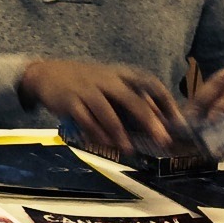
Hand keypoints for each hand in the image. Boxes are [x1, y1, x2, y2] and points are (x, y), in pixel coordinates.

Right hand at [18, 59, 186, 153]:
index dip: (166, 102)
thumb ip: (129, 97)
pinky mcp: (70, 101)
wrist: (45, 73)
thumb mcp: (108, 82)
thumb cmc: (83, 82)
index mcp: (120, 74)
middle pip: (131, 99)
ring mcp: (87, 90)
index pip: (150, 84)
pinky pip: (86, 119)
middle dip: (149, 120)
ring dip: (119, 132)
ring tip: (130, 149)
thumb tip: (158, 121)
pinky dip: (96, 133)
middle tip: (162, 139)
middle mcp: (106, 80)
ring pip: (107, 112)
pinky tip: (105, 143)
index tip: (179, 122)